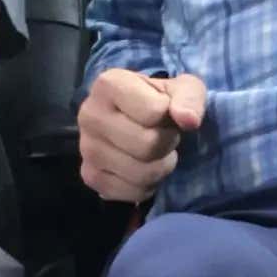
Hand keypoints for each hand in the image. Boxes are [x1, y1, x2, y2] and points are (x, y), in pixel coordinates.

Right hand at [78, 66, 206, 202]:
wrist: (136, 121)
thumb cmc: (159, 101)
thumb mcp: (183, 88)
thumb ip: (190, 97)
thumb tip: (189, 120)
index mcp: (109, 84)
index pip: (155, 112)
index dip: (169, 115)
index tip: (163, 110)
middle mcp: (89, 114)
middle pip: (148, 145)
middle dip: (167, 142)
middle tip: (163, 134)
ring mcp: (87, 148)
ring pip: (142, 172)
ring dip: (160, 166)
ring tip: (154, 151)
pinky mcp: (90, 176)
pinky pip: (132, 192)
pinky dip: (147, 186)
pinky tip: (142, 168)